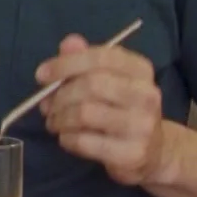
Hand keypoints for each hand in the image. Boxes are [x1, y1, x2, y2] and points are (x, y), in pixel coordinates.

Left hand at [36, 34, 174, 185]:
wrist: (154, 151)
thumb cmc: (122, 109)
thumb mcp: (107, 79)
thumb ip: (85, 59)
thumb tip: (69, 43)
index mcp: (141, 70)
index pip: (100, 57)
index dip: (65, 64)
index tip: (41, 75)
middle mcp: (147, 94)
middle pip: (90, 85)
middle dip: (59, 95)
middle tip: (46, 105)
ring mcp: (142, 125)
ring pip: (84, 113)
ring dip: (59, 118)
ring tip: (54, 122)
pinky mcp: (132, 153)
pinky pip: (85, 141)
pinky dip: (67, 138)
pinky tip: (67, 138)